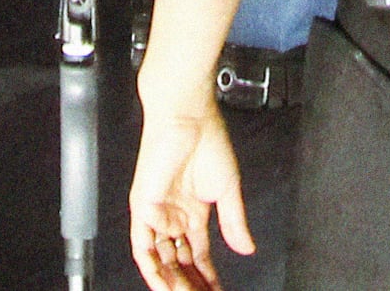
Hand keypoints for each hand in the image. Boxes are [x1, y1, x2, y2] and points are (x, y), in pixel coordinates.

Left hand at [128, 95, 250, 290]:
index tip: (216, 289)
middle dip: (191, 282)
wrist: (187, 116)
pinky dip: (151, 268)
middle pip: (180, 261)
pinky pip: (142, 246)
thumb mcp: (228, 189)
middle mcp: (174, 214)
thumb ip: (234, 222)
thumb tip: (247, 248)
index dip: (207, 275)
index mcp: (194, 210)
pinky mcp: (143, 207)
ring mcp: (158, 213)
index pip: (198, 253)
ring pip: (161, 258)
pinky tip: (161, 285)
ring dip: (172, 280)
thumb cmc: (206, 139)